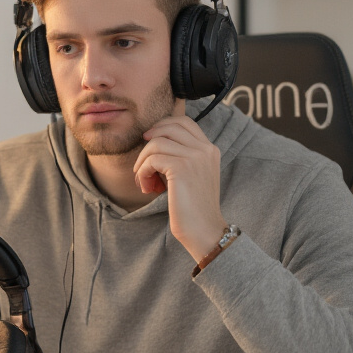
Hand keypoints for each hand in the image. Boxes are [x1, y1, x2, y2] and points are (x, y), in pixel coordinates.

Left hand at [134, 115, 229, 261]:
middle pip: (169, 126)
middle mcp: (205, 149)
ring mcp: (195, 157)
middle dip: (150, 140)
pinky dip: (143, 171)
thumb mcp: (191, 175)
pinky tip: (145, 186)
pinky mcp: (181, 168)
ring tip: (143, 179)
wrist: (204, 230)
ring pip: (157, 142)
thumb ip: (180, 156)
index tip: (149, 140)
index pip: (184, 122)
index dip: (162, 126)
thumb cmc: (193, 207)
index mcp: (210, 149)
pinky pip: (152, 159)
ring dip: (143, 160)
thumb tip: (152, 141)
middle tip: (142, 160)